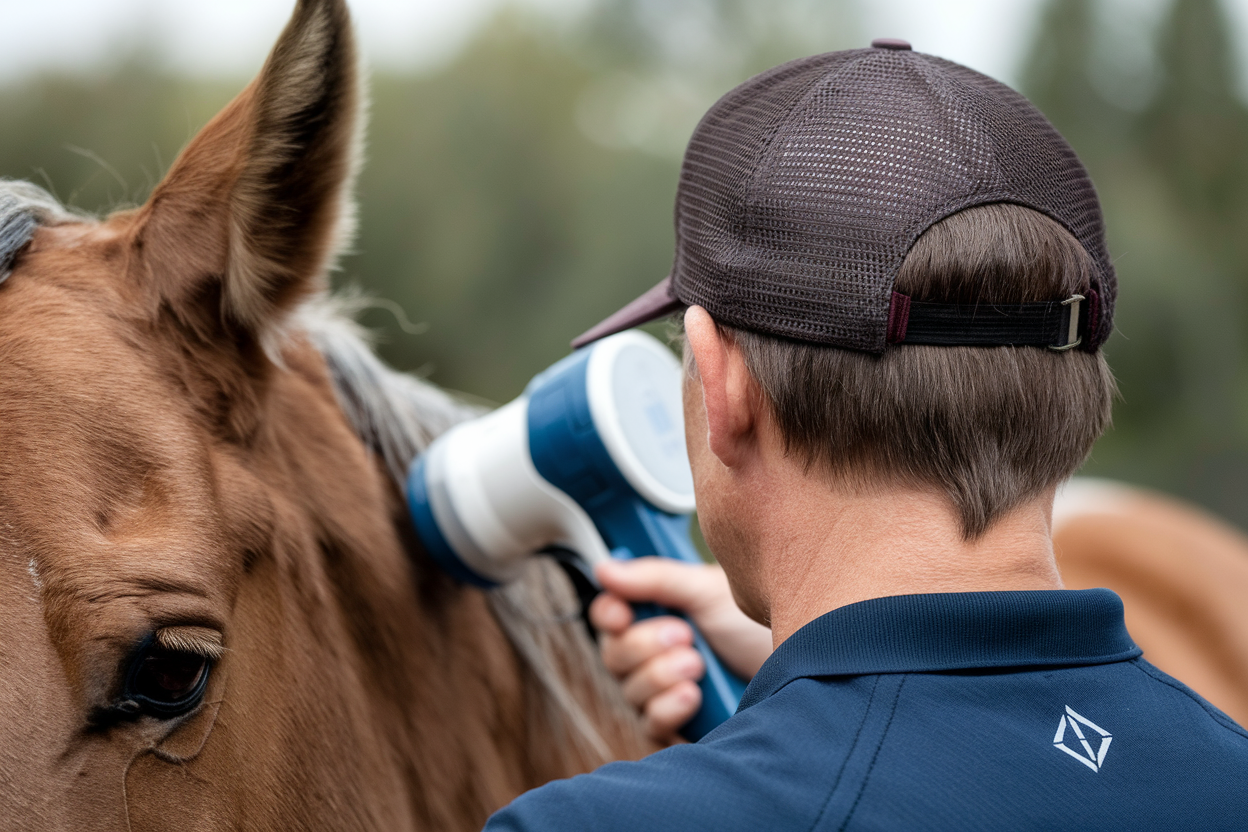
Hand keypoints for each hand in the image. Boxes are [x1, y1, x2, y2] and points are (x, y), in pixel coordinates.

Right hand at [588, 558, 772, 742]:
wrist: (804, 668)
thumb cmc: (758, 626)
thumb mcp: (707, 591)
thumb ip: (655, 579)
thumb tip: (604, 569)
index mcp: (658, 613)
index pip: (608, 616)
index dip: (610, 616)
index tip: (624, 615)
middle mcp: (654, 653)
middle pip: (613, 656)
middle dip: (645, 645)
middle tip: (685, 635)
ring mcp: (665, 692)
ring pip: (629, 691)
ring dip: (661, 675)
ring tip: (700, 664)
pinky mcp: (680, 725)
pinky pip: (650, 724)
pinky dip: (669, 708)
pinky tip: (694, 696)